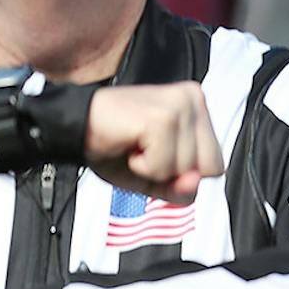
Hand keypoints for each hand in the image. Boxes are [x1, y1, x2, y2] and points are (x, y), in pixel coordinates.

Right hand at [83, 82, 223, 200]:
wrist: (72, 130)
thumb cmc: (111, 148)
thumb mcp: (154, 178)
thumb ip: (181, 190)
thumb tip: (193, 183)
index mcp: (196, 105)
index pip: (216, 163)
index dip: (183, 173)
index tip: (154, 153)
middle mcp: (192, 99)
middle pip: (210, 167)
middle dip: (173, 172)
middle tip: (144, 151)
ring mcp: (178, 106)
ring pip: (187, 168)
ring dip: (154, 169)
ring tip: (134, 146)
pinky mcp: (161, 118)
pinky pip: (165, 166)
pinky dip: (143, 167)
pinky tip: (129, 146)